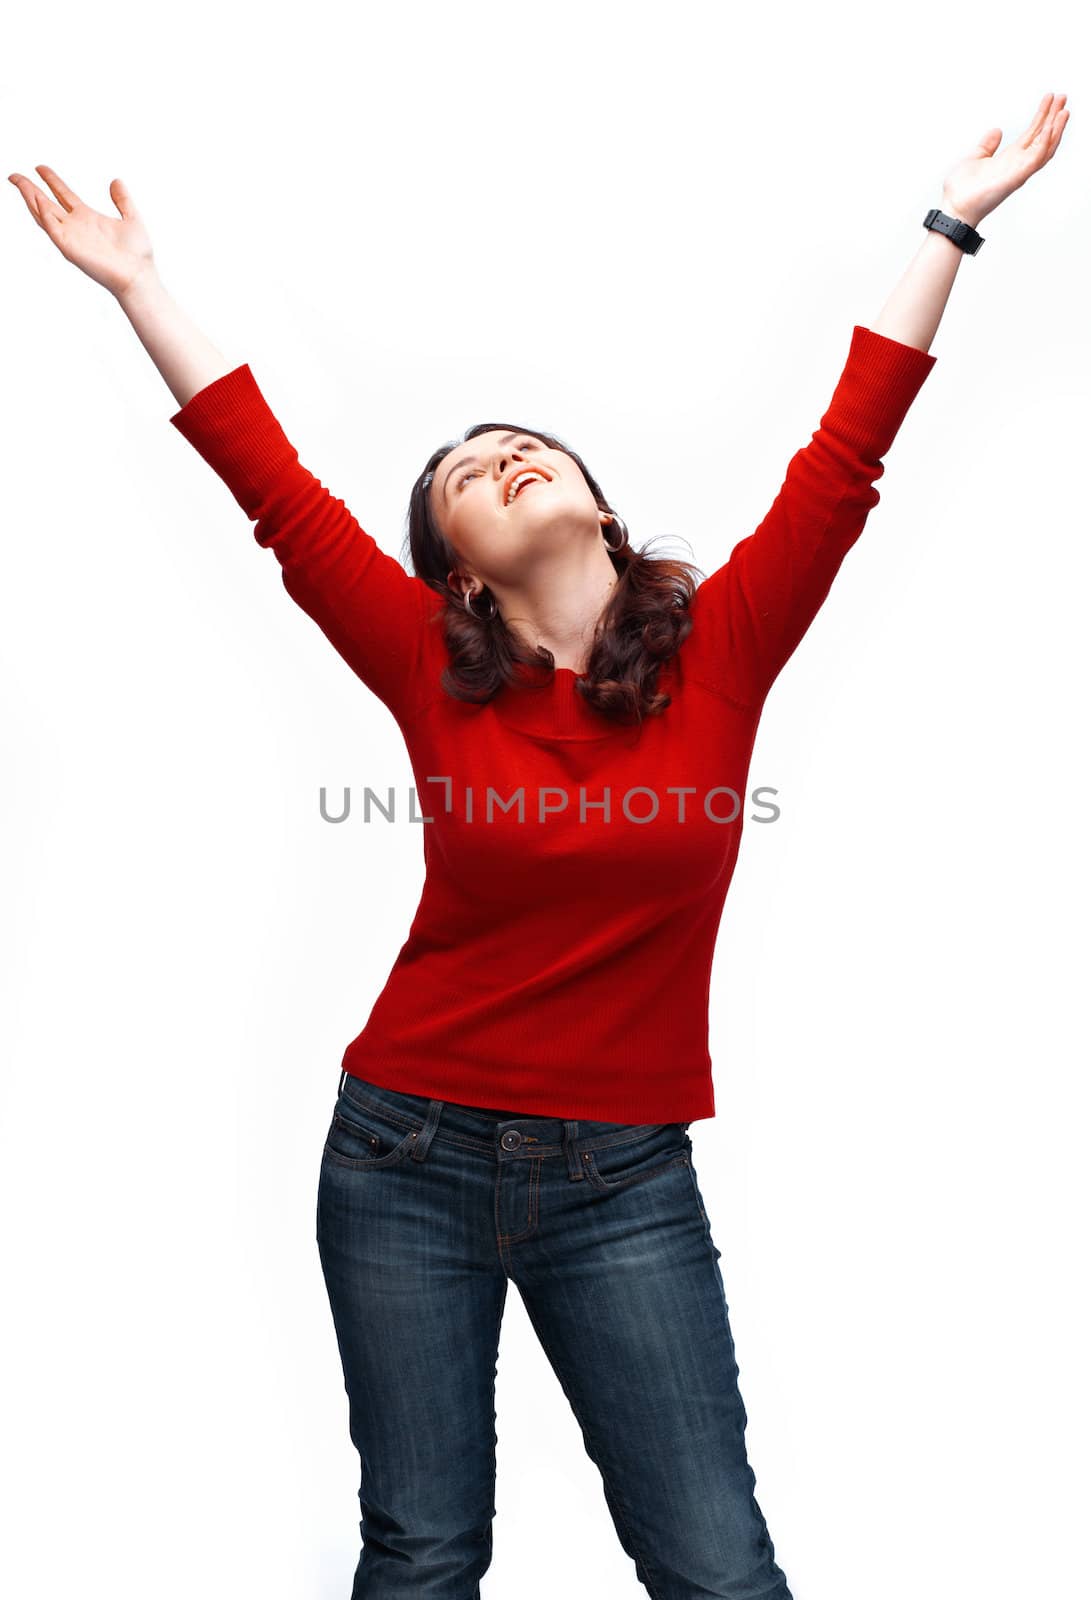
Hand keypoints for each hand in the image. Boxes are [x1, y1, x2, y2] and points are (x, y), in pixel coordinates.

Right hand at [7, 164, 156, 298]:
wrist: (139, 276)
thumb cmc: (137, 256)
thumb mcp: (131, 218)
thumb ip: (123, 200)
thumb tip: (116, 181)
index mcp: (87, 218)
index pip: (63, 195)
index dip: (51, 180)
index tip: (39, 167)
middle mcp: (75, 227)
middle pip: (46, 204)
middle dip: (29, 189)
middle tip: (14, 175)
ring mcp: (71, 237)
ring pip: (43, 215)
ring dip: (30, 198)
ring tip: (19, 182)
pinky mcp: (70, 249)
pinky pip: (53, 229)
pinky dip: (44, 215)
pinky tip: (38, 200)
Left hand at [942, 92, 1069, 229]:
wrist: (953, 207)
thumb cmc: (962, 190)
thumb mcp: (975, 157)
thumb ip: (988, 144)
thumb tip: (997, 130)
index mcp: (1010, 158)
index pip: (1032, 134)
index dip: (1042, 116)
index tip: (1050, 98)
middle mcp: (1018, 164)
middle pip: (1042, 137)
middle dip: (1053, 117)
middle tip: (1063, 97)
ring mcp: (1019, 171)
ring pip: (1045, 148)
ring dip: (1056, 128)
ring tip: (1063, 110)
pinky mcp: (1016, 178)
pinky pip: (1035, 159)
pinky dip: (1045, 143)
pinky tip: (1050, 128)